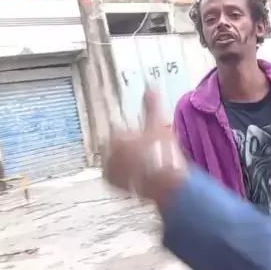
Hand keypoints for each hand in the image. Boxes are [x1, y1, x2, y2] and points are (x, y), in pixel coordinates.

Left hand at [103, 89, 186, 206]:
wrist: (164, 181)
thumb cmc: (160, 151)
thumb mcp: (157, 125)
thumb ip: (151, 106)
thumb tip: (150, 86)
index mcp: (115, 134)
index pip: (119, 130)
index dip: (132, 135)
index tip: (143, 141)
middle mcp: (107, 149)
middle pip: (115, 146)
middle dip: (126, 148)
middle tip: (143, 153)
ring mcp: (108, 167)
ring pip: (114, 160)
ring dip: (123, 161)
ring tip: (140, 166)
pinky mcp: (111, 183)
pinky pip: (114, 176)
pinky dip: (121, 176)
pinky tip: (134, 176)